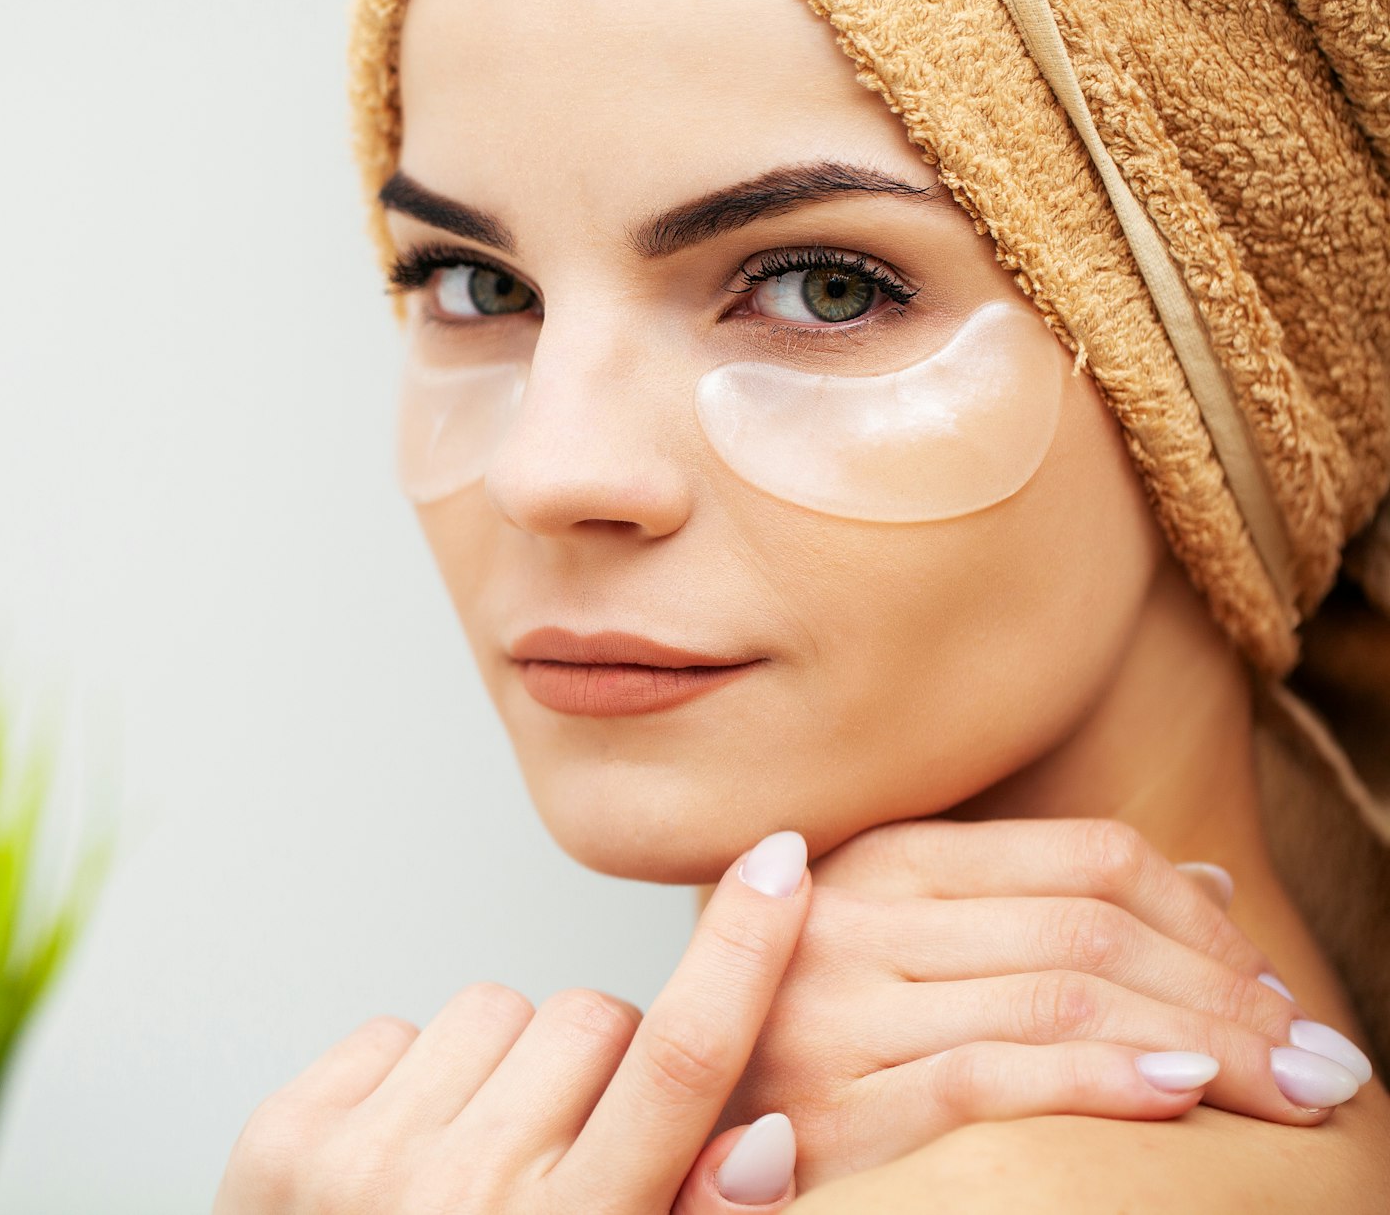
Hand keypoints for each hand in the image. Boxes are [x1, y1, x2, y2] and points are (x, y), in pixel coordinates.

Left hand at [214, 830, 814, 1213]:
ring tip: (477, 1164)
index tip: (778, 863)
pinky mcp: (287, 1136)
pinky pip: (395, 1029)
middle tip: (567, 1157)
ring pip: (494, 1008)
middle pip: (590, 1018)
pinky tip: (405, 1158)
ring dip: (502, 1068)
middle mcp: (469, 1196)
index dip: (740, 956)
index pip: (677, 1066)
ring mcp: (365, 1161)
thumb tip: (765, 1136)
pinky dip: (413, 1080)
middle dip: (598, 1064)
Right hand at [706, 818, 1373, 1192]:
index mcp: (874, 858)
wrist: (668, 1130)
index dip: (1205, 925)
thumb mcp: (902, 946)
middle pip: (1090, 928)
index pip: (1084, 859)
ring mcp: (832, 1007)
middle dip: (1232, 997)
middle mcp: (848, 914)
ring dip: (1204, 1044)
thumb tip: (1208, 885)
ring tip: (1289, 1089)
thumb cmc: (803, 1044)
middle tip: (1320, 1059)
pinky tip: (1175, 1092)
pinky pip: (990, 1078)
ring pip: (1060, 995)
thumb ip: (1034, 910)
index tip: (1270, 989)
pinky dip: (1099, 1079)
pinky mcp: (827, 1106)